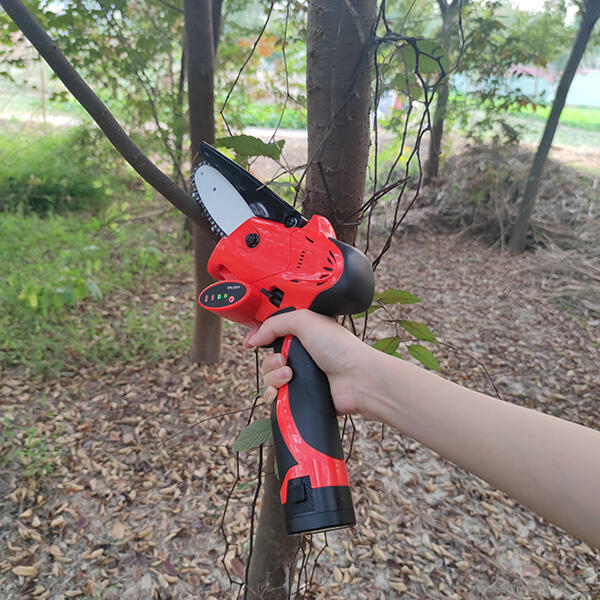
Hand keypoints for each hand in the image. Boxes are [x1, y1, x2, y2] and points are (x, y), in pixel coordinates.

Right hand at [244, 310, 368, 415]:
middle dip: (270, 360)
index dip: (260, 336)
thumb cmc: (340, 348)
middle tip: (284, 360)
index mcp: (303, 333)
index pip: (273, 333)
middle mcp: (302, 354)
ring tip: (290, 375)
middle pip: (268, 357)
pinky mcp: (301, 395)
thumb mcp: (305, 320)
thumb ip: (274, 324)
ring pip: (269, 378)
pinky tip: (286, 389)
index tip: (251, 341)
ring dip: (274, 377)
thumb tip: (254, 337)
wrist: (356, 379)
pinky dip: (275, 393)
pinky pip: (275, 397)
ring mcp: (302, 376)